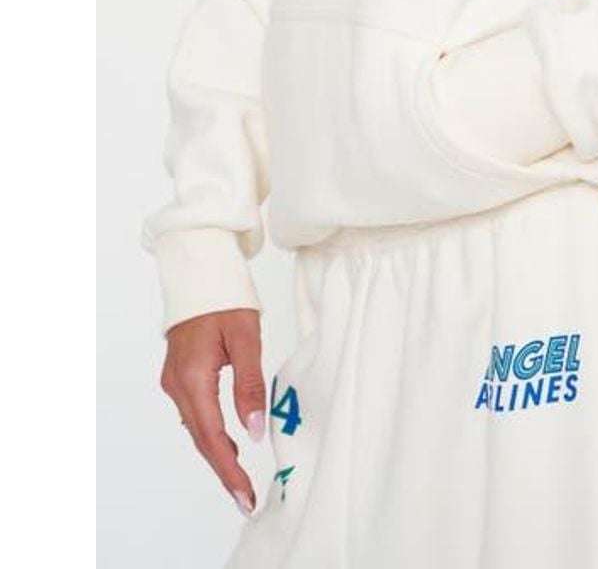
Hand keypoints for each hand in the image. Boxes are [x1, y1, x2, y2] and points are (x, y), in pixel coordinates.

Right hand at [160, 307, 266, 515]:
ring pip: (196, 427)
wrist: (200, 270)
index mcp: (193, 377)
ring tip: (240, 477)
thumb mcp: (246, 337)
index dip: (228, 469)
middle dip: (223, 470)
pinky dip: (210, 431)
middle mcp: (177, 384)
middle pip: (201, 438)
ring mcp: (174, 380)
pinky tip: (227, 440)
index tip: (244, 495)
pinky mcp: (178, 374)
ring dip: (217, 451)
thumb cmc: (227, 298)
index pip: (211, 436)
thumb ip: (249, 385)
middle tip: (245, 499)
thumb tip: (252, 430)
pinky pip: (195, 412)